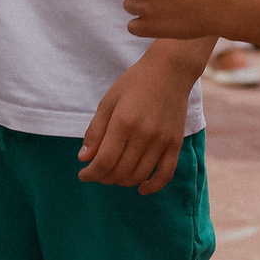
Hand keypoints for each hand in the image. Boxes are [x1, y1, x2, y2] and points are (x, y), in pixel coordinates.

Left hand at [78, 45, 197, 192]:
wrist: (170, 71)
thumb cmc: (135, 83)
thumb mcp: (108, 101)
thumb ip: (95, 131)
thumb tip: (84, 159)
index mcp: (123, 122)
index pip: (104, 161)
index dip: (91, 173)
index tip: (83, 175)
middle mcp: (144, 134)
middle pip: (120, 171)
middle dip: (104, 177)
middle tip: (97, 173)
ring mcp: (162, 140)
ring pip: (139, 175)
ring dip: (123, 181)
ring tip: (114, 175)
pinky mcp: (175, 143)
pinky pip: (166, 173)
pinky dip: (153, 186)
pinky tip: (142, 188)